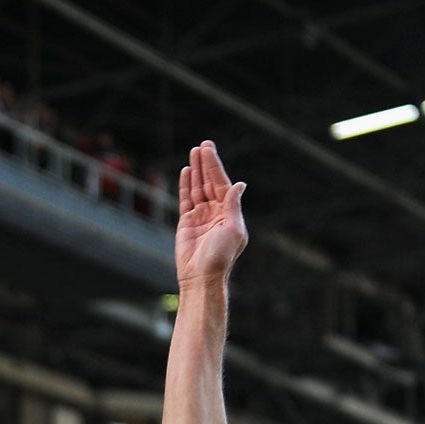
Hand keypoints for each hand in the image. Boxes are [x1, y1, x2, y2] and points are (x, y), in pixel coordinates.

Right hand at [174, 140, 247, 288]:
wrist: (201, 277)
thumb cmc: (220, 257)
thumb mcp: (233, 229)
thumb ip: (233, 205)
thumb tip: (239, 184)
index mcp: (229, 213)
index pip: (222, 184)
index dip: (215, 167)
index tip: (209, 150)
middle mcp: (216, 212)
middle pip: (209, 182)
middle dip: (206, 164)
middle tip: (203, 145)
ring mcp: (200, 216)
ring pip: (197, 188)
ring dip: (196, 170)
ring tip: (194, 152)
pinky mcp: (187, 223)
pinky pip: (186, 199)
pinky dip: (185, 185)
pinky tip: (186, 171)